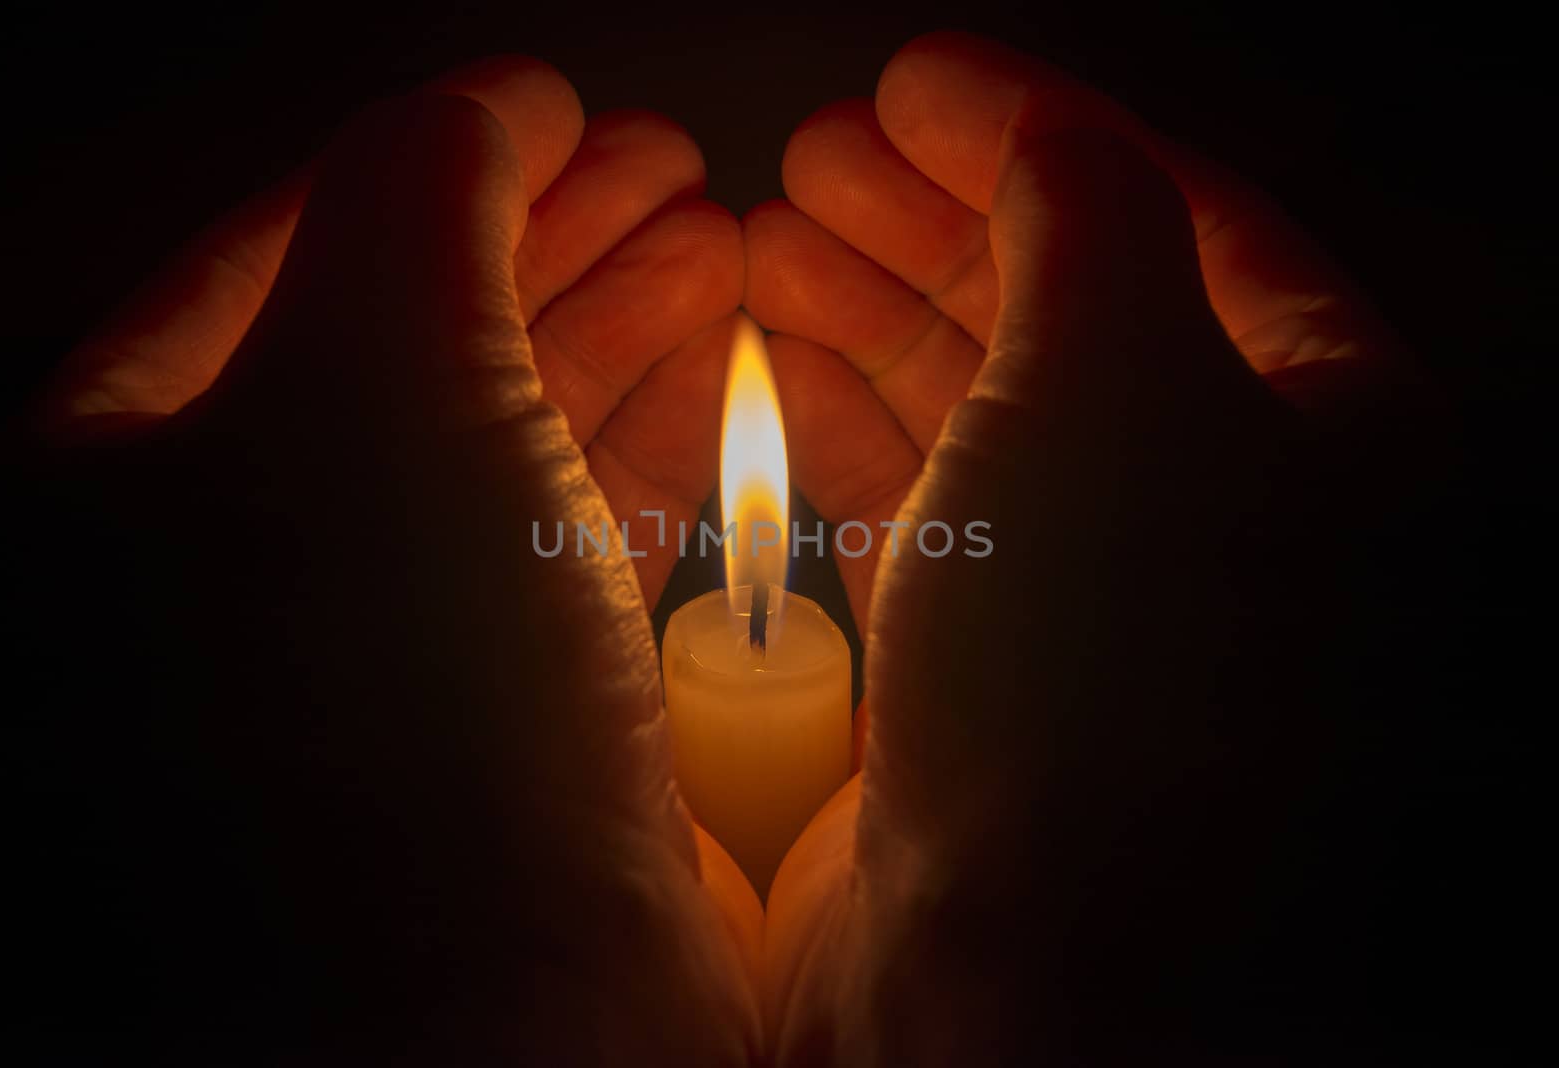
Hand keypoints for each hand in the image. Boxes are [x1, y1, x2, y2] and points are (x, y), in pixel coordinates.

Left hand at [0, 59, 758, 1063]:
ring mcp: (372, 664)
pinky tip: (721, 392)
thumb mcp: (379, 381)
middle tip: (667, 173)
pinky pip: (563, 554)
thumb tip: (484, 110)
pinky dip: (636, 458)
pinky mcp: (499, 734)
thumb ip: (416, 199)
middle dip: (547, 244)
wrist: (506, 1024)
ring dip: (613, 338)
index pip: (272, 264)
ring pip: (497, 452)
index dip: (431, 170)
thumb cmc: (395, 714)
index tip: (554, 114)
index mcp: (115, 493)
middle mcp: (227, 581)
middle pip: (400, 351)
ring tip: (716, 251)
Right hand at [746, 32, 1427, 1062]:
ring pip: (979, 411)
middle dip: (930, 221)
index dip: (1032, 133)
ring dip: (872, 316)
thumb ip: (1086, 216)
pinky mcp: (989, 676)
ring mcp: (1098, 603)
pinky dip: (848, 429)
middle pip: (1066, 310)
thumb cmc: (1108, 683)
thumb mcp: (1115, 380)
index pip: (1178, 218)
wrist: (1020, 973)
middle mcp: (1220, 515)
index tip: (910, 82)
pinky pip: (919, 508)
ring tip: (769, 245)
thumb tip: (1040, 135)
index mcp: (1321, 430)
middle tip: (813, 160)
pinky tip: (771, 374)